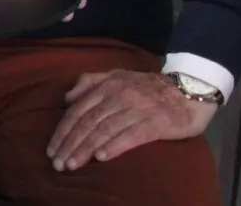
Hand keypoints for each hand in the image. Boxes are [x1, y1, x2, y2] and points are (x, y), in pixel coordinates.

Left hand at [47, 70, 215, 171]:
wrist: (188, 89)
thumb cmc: (149, 87)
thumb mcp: (118, 76)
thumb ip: (91, 82)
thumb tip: (67, 97)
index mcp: (108, 85)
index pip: (79, 110)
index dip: (63, 131)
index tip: (52, 149)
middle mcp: (119, 96)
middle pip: (88, 122)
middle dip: (70, 144)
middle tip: (58, 163)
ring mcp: (137, 109)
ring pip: (105, 130)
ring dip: (86, 149)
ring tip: (73, 164)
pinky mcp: (155, 123)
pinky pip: (132, 135)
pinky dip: (115, 146)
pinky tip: (102, 157)